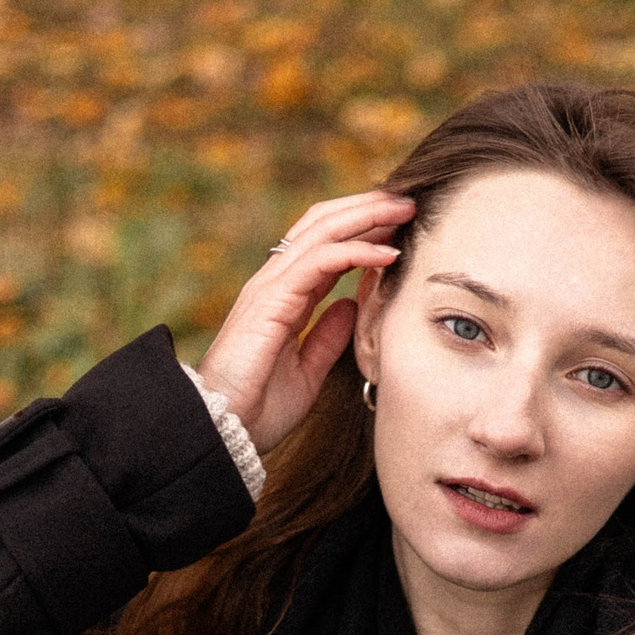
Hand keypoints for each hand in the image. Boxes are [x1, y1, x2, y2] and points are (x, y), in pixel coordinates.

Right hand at [196, 190, 414, 455]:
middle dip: (368, 210)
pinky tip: (387, 254)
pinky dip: (356, 251)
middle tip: (408, 204)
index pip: (325, 246)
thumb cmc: (259, 408)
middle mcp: (276, 283)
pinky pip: (320, 261)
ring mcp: (271, 286)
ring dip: (367, 218)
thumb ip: (327, 338)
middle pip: (324, 225)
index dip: (362, 231)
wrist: (226, 430)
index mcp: (284, 297)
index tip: (400, 228)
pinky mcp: (271, 299)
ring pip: (323, 232)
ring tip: (404, 212)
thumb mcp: (308, 372)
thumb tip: (349, 306)